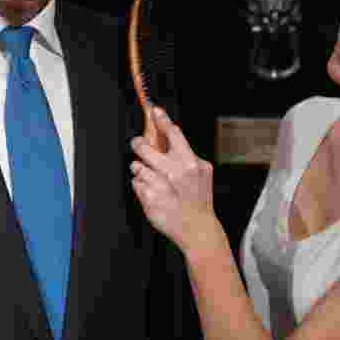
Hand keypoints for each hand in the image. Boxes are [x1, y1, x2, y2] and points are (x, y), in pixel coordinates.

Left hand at [130, 107, 221, 255]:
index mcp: (188, 163)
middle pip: (144, 147)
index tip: (153, 110)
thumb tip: (171, 135)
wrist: (197, 229)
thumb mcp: (203, 172)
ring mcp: (159, 185)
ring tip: (154, 178)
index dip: (161, 119)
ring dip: (141, 169)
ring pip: (137, 166)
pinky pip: (135, 183)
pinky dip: (141, 185)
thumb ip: (188, 153)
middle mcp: (173, 172)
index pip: (172, 133)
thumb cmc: (199, 199)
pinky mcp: (148, 198)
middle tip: (138, 144)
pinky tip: (154, 191)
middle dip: (139, 144)